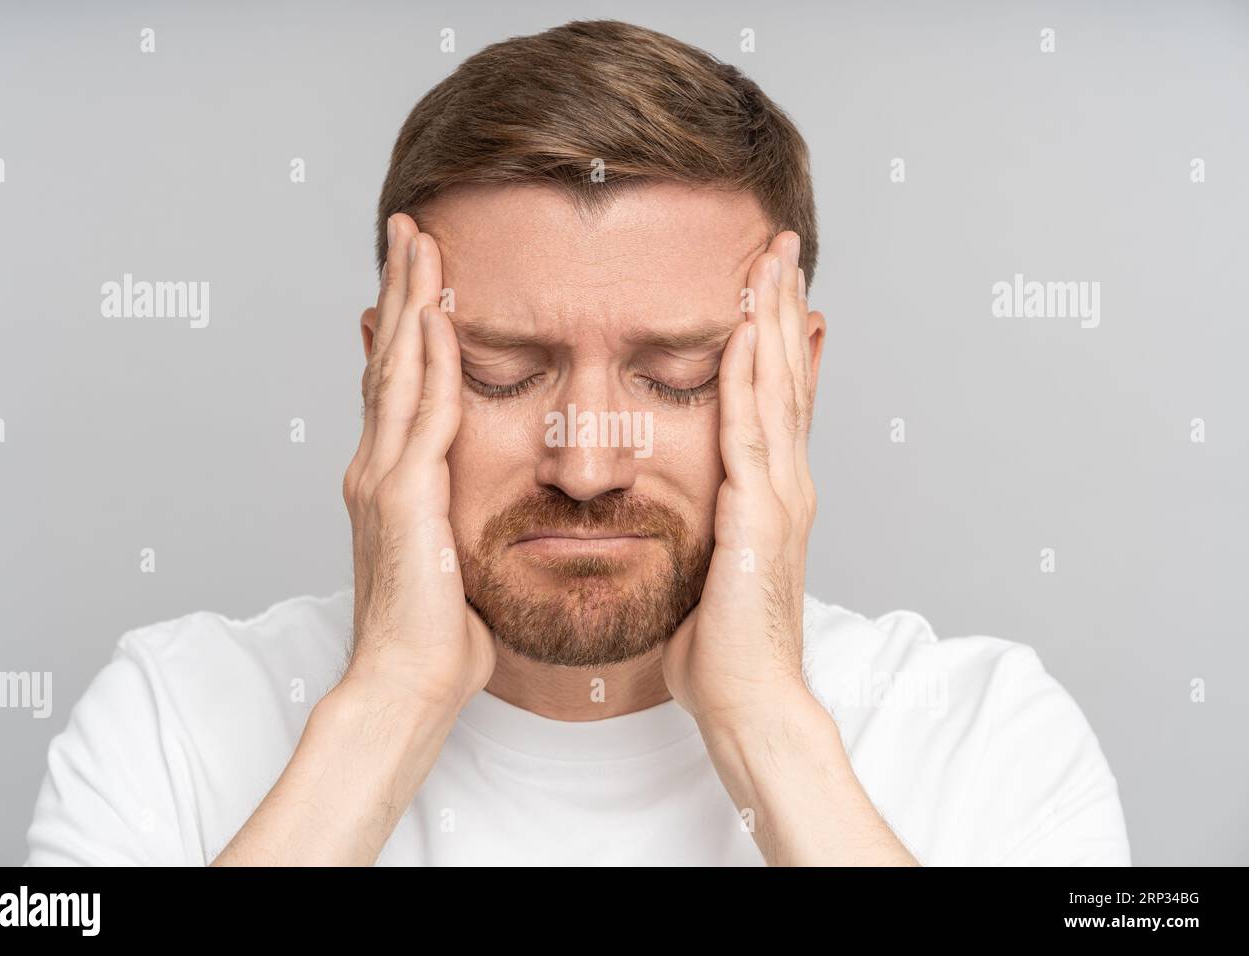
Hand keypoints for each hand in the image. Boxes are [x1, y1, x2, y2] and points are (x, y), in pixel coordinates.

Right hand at [340, 213, 495, 714]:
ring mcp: (384, 478)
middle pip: (389, 359)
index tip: (418, 279)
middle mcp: (377, 467)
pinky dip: (429, 360)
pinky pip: (423, 413)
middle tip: (409, 230)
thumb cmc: (435, 636)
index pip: (398, 386)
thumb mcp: (448, 559)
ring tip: (418, 243)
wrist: (405, 683)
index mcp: (390, 480)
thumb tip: (473, 505)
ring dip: (410, 301)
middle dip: (400, 290)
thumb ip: (453, 518)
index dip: (406, 328)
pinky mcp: (403, 496)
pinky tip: (437, 316)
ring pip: (398, 370)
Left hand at [662, 231, 821, 726]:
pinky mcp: (760, 518)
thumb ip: (706, 526)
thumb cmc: (723, 650)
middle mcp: (785, 484)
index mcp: (770, 493)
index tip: (766, 286)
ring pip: (778, 390)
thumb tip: (686, 506)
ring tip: (771, 261)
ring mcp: (780, 498)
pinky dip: (752, 379)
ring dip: (773, 321)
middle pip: (787, 376)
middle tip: (780, 245)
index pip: (776, 397)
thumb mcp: (710, 568)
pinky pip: (752, 433)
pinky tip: (746, 333)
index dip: (774, 338)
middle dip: (782, 307)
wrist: (749, 704)